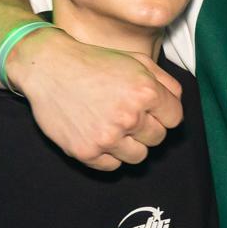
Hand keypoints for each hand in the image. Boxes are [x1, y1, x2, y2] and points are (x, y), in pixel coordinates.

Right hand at [8, 29, 183, 169]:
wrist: (48, 68)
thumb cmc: (94, 62)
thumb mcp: (136, 61)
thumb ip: (165, 82)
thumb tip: (178, 104)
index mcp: (145, 92)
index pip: (175, 119)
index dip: (163, 112)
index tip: (148, 107)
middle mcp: (129, 117)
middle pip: (158, 138)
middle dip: (147, 127)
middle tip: (126, 114)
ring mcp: (107, 137)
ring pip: (139, 156)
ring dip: (130, 144)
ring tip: (113, 125)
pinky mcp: (87, 152)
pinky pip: (112, 166)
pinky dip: (108, 154)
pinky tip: (97, 134)